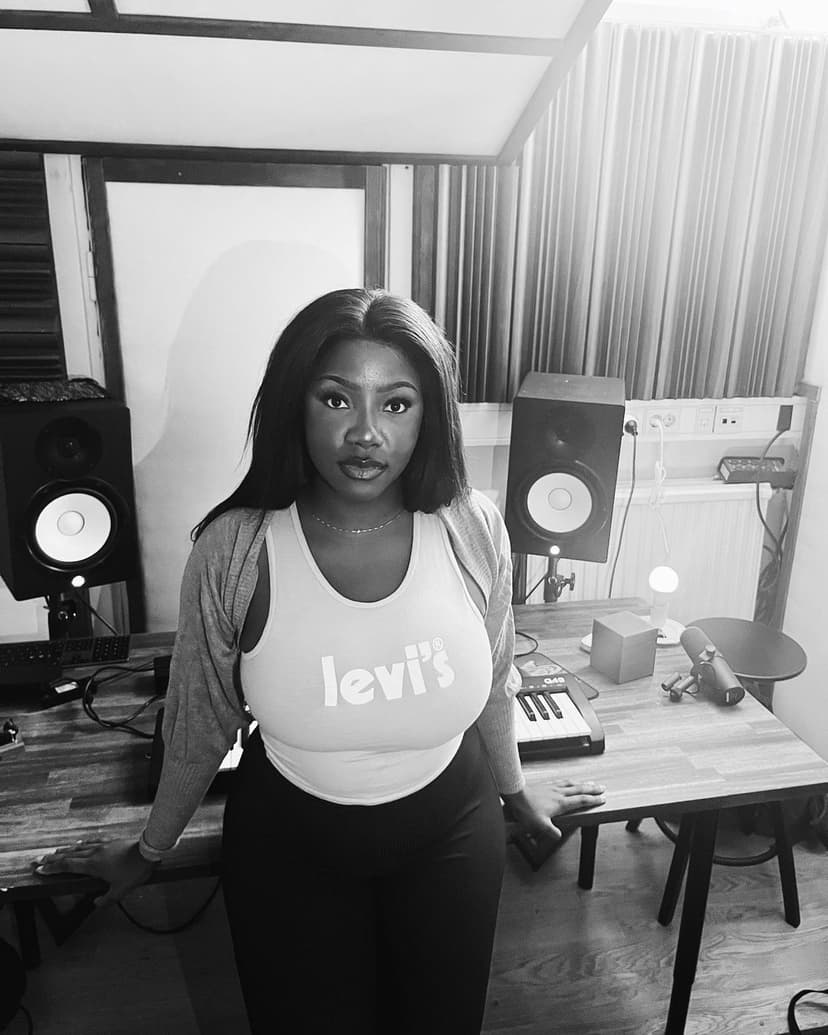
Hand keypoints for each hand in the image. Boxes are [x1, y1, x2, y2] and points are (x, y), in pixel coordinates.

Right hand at [32, 838, 156, 906]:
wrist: (148, 851)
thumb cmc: (135, 871)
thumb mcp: (121, 891)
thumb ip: (107, 900)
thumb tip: (96, 904)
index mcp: (93, 866)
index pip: (68, 867)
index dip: (53, 868)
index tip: (40, 870)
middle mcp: (94, 854)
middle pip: (69, 855)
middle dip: (53, 859)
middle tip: (39, 860)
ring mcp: (102, 846)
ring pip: (79, 847)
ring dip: (65, 850)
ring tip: (54, 852)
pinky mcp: (110, 841)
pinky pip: (91, 842)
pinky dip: (81, 844)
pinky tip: (79, 843)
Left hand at [502, 779, 605, 843]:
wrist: (514, 793)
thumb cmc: (526, 808)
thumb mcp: (540, 825)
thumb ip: (551, 831)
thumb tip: (559, 835)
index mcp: (561, 803)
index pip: (581, 800)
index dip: (593, 800)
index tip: (602, 798)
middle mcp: (558, 793)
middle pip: (579, 789)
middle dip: (592, 788)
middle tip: (602, 787)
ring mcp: (551, 787)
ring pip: (570, 784)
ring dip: (581, 783)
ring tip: (588, 783)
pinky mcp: (544, 785)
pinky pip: (560, 781)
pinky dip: (568, 781)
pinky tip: (566, 782)